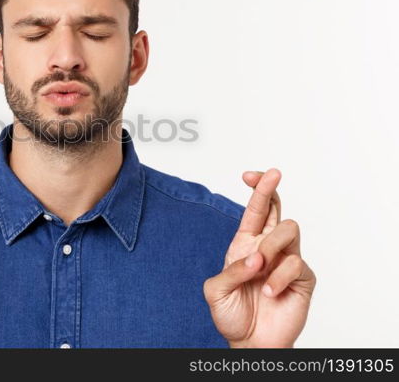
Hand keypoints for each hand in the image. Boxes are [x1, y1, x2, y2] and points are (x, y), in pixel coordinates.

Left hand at [203, 168, 315, 347]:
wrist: (250, 342)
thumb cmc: (231, 314)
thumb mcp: (215, 291)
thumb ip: (230, 271)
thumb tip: (254, 258)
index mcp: (245, 244)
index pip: (255, 210)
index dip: (256, 188)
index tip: (250, 174)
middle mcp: (267, 247)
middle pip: (276, 208)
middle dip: (271, 189)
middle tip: (272, 175)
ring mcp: (286, 261)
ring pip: (289, 229)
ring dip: (272, 245)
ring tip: (260, 267)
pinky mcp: (302, 278)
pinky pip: (296, 264)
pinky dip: (278, 278)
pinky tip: (269, 292)